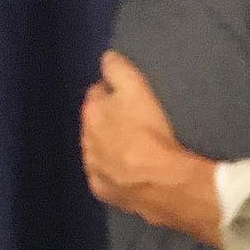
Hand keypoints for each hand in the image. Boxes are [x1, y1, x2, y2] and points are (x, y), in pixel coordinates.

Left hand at [81, 51, 220, 245]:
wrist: (163, 182)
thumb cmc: (151, 131)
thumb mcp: (137, 89)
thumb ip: (119, 70)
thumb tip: (106, 57)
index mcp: (92, 114)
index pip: (96, 92)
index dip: (111, 89)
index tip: (126, 91)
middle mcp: (86, 141)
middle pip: (95, 123)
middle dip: (107, 118)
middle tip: (132, 117)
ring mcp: (94, 169)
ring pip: (97, 150)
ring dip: (109, 145)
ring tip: (132, 144)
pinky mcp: (105, 192)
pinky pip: (105, 176)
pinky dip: (113, 171)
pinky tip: (127, 170)